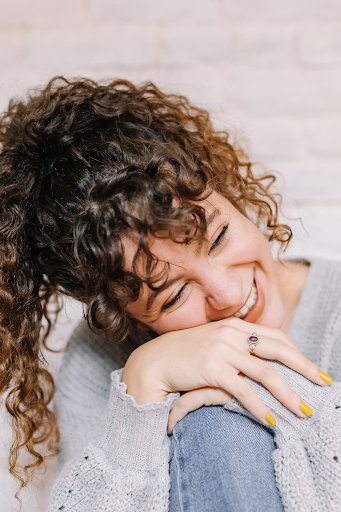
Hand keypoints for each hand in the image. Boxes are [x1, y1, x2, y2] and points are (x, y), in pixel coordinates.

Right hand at [121, 317, 329, 433]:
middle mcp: (231, 334)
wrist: (155, 360)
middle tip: (322, 383)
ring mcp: (221, 350)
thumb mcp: (215, 341)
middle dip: (304, 367)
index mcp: (235, 326)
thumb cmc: (186, 353)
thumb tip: (260, 356)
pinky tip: (271, 419)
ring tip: (303, 411)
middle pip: (278, 349)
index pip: (275, 335)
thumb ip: (237, 343)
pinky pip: (243, 390)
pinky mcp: (211, 369)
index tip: (312, 368)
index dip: (297, 352)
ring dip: (288, 394)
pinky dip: (259, 406)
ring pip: (265, 373)